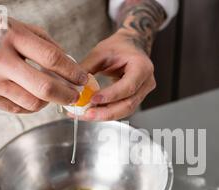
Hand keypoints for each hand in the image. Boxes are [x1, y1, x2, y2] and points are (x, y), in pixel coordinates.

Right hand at [0, 8, 86, 112]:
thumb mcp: (8, 24)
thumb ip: (39, 40)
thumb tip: (67, 60)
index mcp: (10, 36)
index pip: (52, 58)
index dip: (72, 71)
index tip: (83, 78)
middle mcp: (0, 60)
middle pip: (45, 88)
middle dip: (67, 95)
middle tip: (75, 96)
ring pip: (32, 103)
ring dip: (48, 102)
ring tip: (52, 95)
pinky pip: (15, 108)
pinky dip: (29, 105)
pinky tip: (31, 96)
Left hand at [77, 0, 166, 120]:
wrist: (131, 45)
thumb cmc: (119, 46)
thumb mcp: (101, 51)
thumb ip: (87, 68)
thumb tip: (72, 84)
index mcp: (141, 67)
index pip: (128, 86)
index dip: (111, 95)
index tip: (93, 99)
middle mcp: (146, 82)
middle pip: (128, 104)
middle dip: (106, 112)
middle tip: (87, 114)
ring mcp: (142, 92)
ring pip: (125, 111)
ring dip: (104, 115)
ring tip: (85, 115)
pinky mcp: (135, 98)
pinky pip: (121, 109)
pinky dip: (106, 112)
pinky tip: (92, 113)